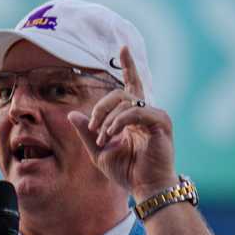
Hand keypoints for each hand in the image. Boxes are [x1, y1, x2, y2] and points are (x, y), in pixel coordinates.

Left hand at [67, 45, 176, 199]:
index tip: (123, 47)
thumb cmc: (127, 171)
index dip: (128, 65)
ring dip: (108, 119)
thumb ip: (87, 131)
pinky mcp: (161, 122)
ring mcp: (155, 115)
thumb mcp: (99, 150)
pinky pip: (135, 112)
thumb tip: (72, 114)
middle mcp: (145, 111)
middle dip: (100, 108)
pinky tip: (112, 134)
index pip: (131, 84)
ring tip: (103, 138)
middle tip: (94, 128)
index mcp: (133, 115)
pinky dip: (120, 122)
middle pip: (119, 93)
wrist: (145, 187)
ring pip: (125, 102)